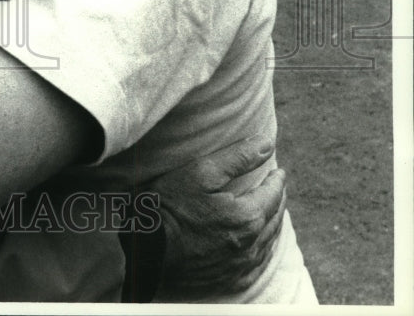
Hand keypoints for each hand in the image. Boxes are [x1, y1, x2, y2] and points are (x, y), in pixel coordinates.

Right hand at [152, 135, 287, 298]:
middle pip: (274, 219)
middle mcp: (251, 245)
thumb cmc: (170, 207)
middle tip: (277, 188)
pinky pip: (256, 265)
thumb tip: (267, 144)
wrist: (147, 251)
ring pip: (268, 243)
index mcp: (248, 217)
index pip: (272, 194)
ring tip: (270, 212)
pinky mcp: (230, 281)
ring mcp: (241, 267)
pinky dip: (262, 249)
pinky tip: (257, 244)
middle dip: (277, 200)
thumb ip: (237, 157)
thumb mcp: (201, 172)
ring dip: (272, 225)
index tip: (279, 171)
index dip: (277, 180)